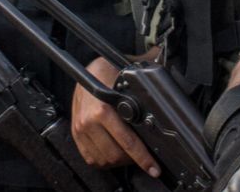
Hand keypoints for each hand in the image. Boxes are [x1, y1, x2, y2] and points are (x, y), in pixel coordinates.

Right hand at [70, 56, 161, 175]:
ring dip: (119, 161)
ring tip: (129, 154)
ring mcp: (80, 129)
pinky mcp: (76, 134)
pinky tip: (114, 153)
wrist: (88, 70)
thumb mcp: (129, 83)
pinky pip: (91, 158)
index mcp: (103, 110)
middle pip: (116, 155)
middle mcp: (89, 121)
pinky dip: (105, 160)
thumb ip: (143, 97)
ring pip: (104, 160)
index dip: (143, 158)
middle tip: (144, 157)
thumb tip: (164, 106)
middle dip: (133, 160)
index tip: (154, 168)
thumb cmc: (109, 74)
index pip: (128, 142)